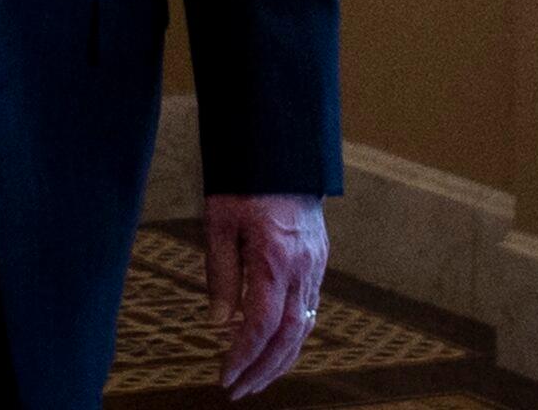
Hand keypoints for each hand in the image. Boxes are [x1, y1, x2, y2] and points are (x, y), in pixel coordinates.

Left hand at [204, 192, 326, 399]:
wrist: (283, 151)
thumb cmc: (244, 181)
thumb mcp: (219, 222)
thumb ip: (221, 274)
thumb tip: (218, 321)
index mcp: (275, 260)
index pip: (260, 325)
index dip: (243, 357)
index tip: (225, 376)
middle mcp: (302, 269)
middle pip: (288, 336)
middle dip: (264, 370)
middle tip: (239, 391)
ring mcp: (315, 266)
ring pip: (305, 328)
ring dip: (281, 360)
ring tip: (256, 379)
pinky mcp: (319, 261)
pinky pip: (310, 309)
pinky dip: (293, 336)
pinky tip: (276, 347)